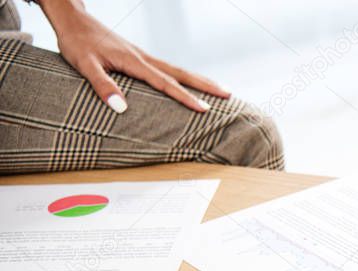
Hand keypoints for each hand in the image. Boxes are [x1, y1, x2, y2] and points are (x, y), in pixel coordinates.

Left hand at [38, 0, 228, 112]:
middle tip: (229, 94)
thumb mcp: (83, 65)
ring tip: (220, 90)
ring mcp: (143, 56)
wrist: (72, 18)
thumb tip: (121, 108)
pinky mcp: (139, 56)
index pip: (165, 83)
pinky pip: (168, 69)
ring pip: (177, 70)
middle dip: (205, 85)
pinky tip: (189, 82)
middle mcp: (143, 58)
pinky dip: (184, 77)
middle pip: (180, 73)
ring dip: (199, 80)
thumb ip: (102, 86)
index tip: (204, 109)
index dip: (185, 97)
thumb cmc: (76, 42)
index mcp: (134, 62)